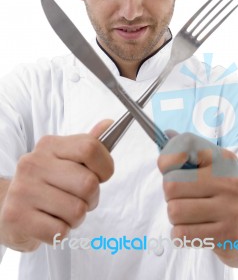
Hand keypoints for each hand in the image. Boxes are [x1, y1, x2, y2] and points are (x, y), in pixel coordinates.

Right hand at [0, 119, 113, 251]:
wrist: (8, 209)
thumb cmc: (46, 184)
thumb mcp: (65, 160)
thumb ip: (89, 144)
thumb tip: (109, 124)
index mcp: (49, 145)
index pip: (90, 147)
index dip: (105, 166)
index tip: (101, 176)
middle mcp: (33, 163)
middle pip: (88, 183)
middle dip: (92, 198)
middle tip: (79, 199)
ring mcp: (23, 189)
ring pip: (77, 211)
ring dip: (76, 218)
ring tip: (62, 212)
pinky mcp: (16, 216)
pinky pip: (60, 231)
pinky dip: (61, 232)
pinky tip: (49, 223)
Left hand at [157, 132, 237, 266]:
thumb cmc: (227, 194)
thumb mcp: (214, 168)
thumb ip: (189, 152)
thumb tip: (166, 134)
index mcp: (224, 160)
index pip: (185, 145)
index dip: (167, 158)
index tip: (167, 168)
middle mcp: (230, 182)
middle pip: (171, 183)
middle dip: (169, 194)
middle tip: (182, 198)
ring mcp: (232, 210)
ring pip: (174, 210)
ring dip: (174, 216)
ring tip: (189, 216)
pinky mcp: (229, 236)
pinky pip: (182, 234)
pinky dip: (178, 235)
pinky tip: (192, 231)